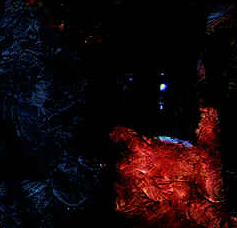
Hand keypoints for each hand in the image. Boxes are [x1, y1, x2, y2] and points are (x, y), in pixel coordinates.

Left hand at [111, 106, 227, 227]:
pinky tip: (148, 199)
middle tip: (152, 170)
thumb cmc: (200, 192)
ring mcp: (120, 188)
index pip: (118, 133)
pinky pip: (120, 198)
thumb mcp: (208, 154)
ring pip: (118, 177)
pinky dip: (131, 198)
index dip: (121, 134)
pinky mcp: (120, 207)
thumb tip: (208, 110)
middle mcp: (124, 167)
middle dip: (133, 161)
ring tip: (152, 186)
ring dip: (131, 180)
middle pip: (120, 157)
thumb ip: (206, 126)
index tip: (122, 136)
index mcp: (139, 150)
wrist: (198, 225)